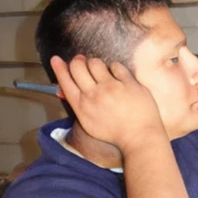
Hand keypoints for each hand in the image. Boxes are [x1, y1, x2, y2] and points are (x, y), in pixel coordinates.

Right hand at [50, 54, 165, 153]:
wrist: (140, 137)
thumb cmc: (115, 132)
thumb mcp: (89, 124)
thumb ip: (77, 105)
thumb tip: (62, 90)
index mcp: (82, 106)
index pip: (64, 81)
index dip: (59, 68)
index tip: (57, 60)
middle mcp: (94, 95)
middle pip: (77, 66)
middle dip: (78, 61)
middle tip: (82, 61)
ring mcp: (112, 88)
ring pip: (95, 63)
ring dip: (95, 63)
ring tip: (101, 70)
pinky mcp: (129, 84)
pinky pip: (116, 66)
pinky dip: (114, 68)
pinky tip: (117, 75)